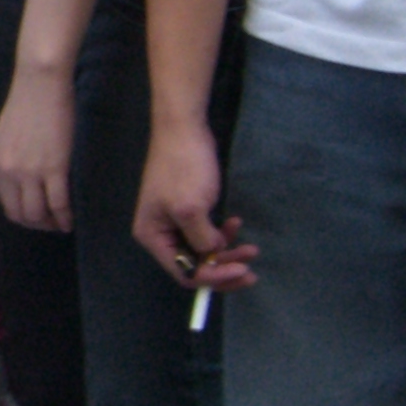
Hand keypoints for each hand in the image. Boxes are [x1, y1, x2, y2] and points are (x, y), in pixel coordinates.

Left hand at [0, 59, 75, 233]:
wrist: (41, 82)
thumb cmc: (28, 103)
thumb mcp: (7, 136)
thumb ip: (10, 160)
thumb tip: (21, 181)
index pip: (7, 205)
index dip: (23, 217)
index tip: (37, 218)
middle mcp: (9, 172)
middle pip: (22, 214)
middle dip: (37, 225)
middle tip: (52, 225)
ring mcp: (31, 172)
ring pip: (39, 214)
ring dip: (52, 224)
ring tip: (63, 223)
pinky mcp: (54, 168)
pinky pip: (59, 203)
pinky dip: (66, 217)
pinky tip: (72, 218)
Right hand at [132, 117, 257, 294]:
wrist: (183, 129)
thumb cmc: (183, 168)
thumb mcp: (191, 209)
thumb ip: (202, 239)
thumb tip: (213, 253)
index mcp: (153, 236)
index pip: (183, 272)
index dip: (212, 277)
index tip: (241, 270)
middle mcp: (161, 234)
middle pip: (195, 265)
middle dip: (223, 267)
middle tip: (251, 268)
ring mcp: (175, 222)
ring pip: (204, 250)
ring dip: (228, 251)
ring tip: (252, 248)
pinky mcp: (189, 210)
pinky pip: (207, 233)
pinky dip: (223, 232)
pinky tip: (236, 222)